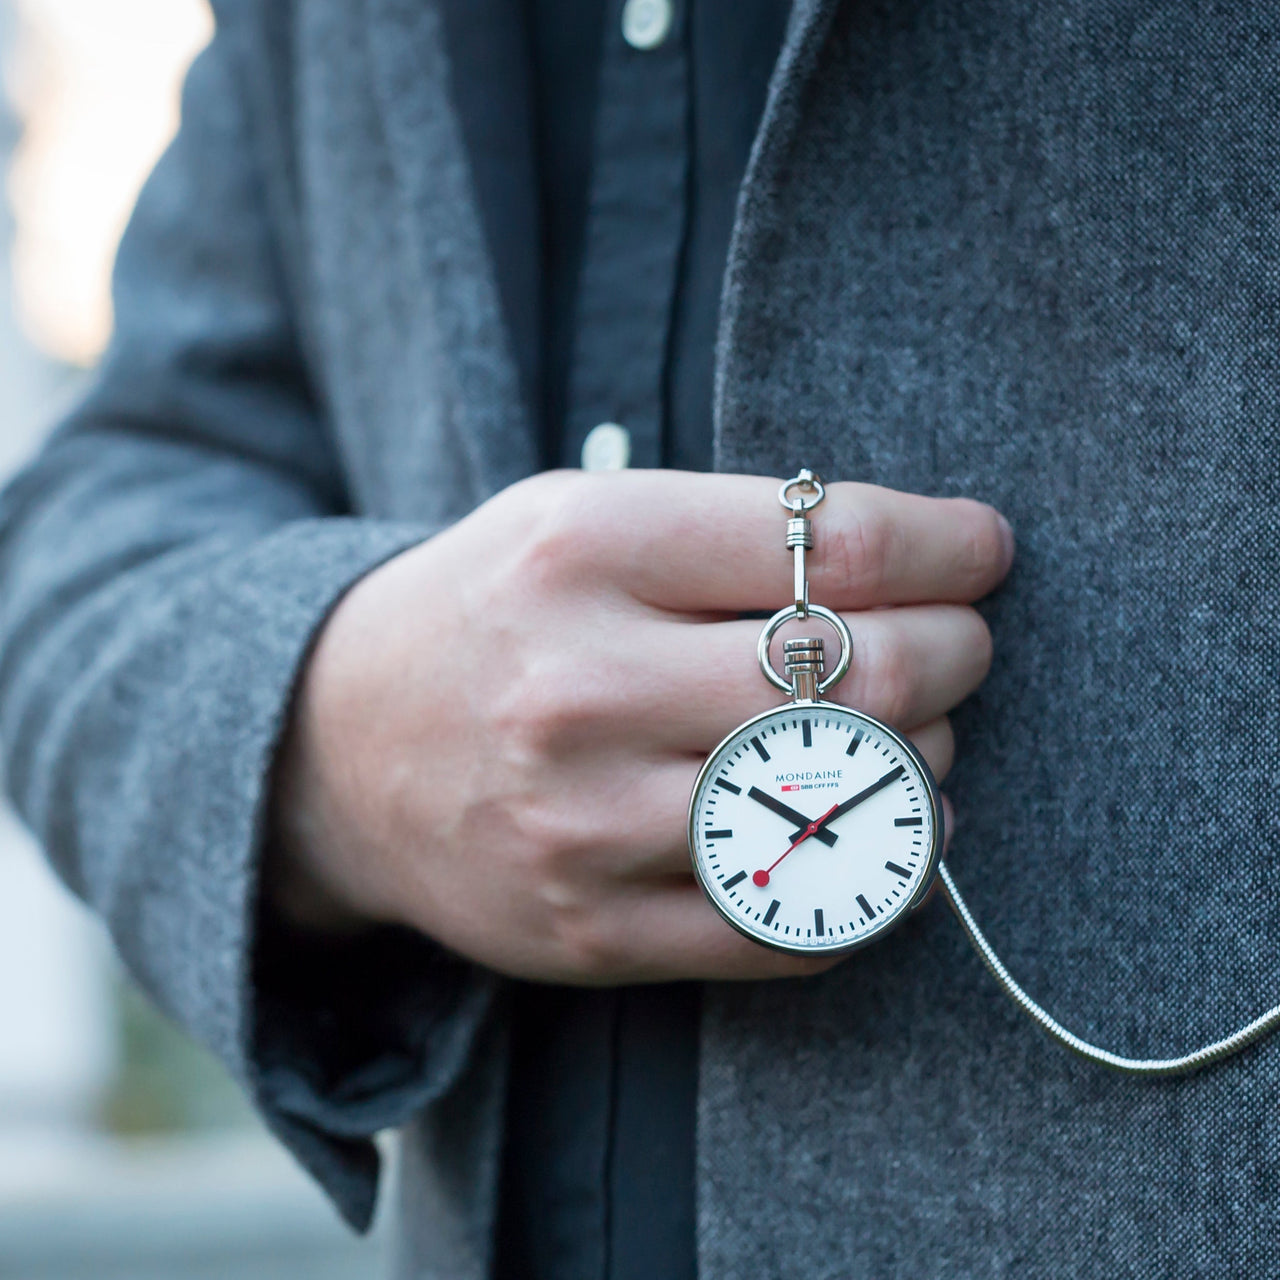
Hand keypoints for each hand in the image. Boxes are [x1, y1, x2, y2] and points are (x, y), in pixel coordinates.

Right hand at [269, 470, 1011, 984]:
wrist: (337, 748)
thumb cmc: (490, 616)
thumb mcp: (577, 521)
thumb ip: (732, 532)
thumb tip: (917, 567)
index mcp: (582, 552)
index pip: (831, 543)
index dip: (945, 545)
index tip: (980, 549)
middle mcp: (579, 685)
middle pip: (859, 675)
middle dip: (956, 653)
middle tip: (959, 644)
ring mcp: (581, 823)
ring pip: (843, 803)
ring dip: (924, 766)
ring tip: (909, 735)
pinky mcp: (588, 930)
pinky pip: (792, 924)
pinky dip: (873, 880)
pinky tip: (876, 832)